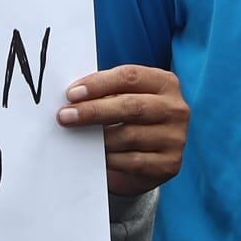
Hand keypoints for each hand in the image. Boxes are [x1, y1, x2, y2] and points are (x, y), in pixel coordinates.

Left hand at [57, 66, 187, 196]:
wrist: (148, 157)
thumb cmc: (128, 118)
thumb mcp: (122, 97)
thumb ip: (104, 93)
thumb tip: (72, 98)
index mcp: (164, 83)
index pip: (129, 77)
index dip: (98, 84)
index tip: (71, 94)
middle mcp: (175, 108)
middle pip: (131, 106)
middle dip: (93, 110)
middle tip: (65, 116)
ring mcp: (176, 138)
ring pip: (129, 136)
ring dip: (97, 137)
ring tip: (75, 136)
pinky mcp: (169, 164)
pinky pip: (132, 161)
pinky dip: (109, 158)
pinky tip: (94, 156)